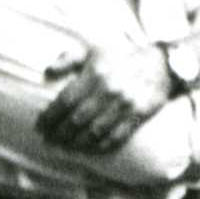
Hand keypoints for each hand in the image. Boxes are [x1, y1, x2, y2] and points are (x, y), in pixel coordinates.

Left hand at [37, 42, 172, 152]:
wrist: (160, 63)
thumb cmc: (121, 55)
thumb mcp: (93, 49)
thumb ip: (68, 58)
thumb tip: (47, 71)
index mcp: (95, 73)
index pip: (66, 101)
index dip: (50, 116)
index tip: (40, 125)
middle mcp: (109, 90)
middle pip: (77, 119)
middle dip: (59, 133)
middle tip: (48, 140)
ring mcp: (125, 105)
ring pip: (94, 131)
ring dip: (76, 143)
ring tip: (64, 147)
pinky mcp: (138, 115)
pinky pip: (116, 136)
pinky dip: (100, 146)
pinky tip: (88, 150)